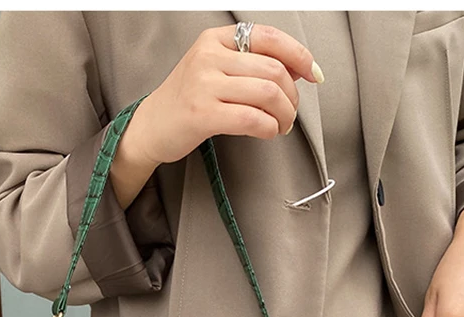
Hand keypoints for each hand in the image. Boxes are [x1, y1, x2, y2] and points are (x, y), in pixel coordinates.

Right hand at [119, 23, 322, 171]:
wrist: (150, 127)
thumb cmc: (186, 101)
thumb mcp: (213, 69)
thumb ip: (249, 64)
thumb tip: (300, 69)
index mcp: (214, 39)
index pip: (269, 37)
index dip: (299, 55)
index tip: (313, 74)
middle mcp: (208, 57)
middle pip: (274, 70)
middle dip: (293, 95)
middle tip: (290, 112)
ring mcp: (203, 85)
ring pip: (267, 94)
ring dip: (284, 114)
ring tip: (281, 125)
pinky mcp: (201, 114)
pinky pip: (252, 118)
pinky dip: (269, 128)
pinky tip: (268, 132)